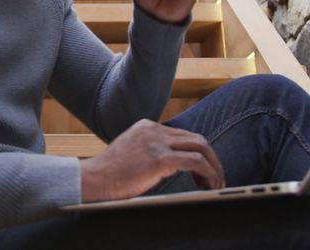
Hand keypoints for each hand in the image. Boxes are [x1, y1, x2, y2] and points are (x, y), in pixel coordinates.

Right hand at [79, 120, 224, 201]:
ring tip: (215, 183)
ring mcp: (156, 143)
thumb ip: (150, 150)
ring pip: (200, 147)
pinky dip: (208, 172)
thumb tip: (172, 164)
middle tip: (216, 178)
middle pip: (196, 139)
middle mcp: (153, 130)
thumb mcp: (131, 152)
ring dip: (213, 166)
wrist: (93, 179)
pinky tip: (209, 183)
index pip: (183, 135)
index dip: (198, 153)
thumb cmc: (109, 173)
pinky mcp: (160, 159)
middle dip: (211, 159)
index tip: (202, 171)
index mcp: (146, 126)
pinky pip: (195, 162)